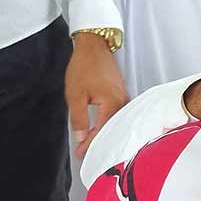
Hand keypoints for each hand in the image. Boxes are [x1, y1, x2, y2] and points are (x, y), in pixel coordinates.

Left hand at [66, 32, 129, 157]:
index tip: (81, 153)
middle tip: (87, 153)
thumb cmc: (85, 67)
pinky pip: (118, 115)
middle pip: (113, 130)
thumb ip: (79, 119)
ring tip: (94, 145)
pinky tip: (102, 130)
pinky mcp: (123, 95)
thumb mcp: (75, 95)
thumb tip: (81, 137)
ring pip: (116, 123)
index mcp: (113, 104)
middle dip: (100, 143)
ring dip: (105, 134)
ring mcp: (125, 99)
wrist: (95, 47)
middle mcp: (123, 103)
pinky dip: (109, 124)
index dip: (91, 144)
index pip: (102, 131)